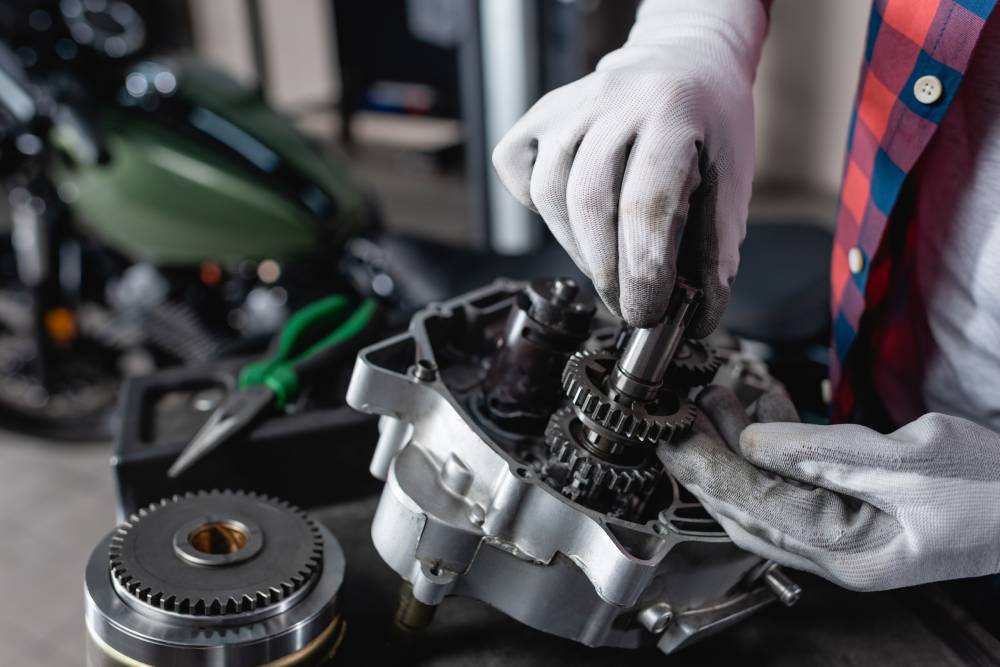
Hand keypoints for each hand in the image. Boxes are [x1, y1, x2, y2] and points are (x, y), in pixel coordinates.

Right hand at [491, 0, 767, 333]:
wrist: (684, 60)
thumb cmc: (711, 128)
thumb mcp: (731, 180)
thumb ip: (715, 249)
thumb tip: (694, 318)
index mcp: (673, 112)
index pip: (645, 204)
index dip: (642, 271)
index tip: (647, 311)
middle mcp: (615, 100)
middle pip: (591, 204)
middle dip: (608, 272)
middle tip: (627, 305)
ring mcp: (570, 104)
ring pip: (551, 194)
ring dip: (577, 248)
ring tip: (608, 264)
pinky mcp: (540, 115)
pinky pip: (520, 174)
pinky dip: (541, 210)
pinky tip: (573, 220)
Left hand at [658, 385, 999, 590]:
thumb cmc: (998, 491)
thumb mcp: (912, 462)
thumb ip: (826, 452)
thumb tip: (756, 439)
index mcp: (848, 552)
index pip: (754, 507)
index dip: (707, 468)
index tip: (673, 437)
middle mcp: (837, 554)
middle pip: (749, 506)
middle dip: (710, 458)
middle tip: (682, 415)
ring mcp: (844, 537)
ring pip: (768, 492)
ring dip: (738, 448)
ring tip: (718, 400)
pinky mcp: (854, 514)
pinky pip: (796, 485)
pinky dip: (777, 449)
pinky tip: (768, 413)